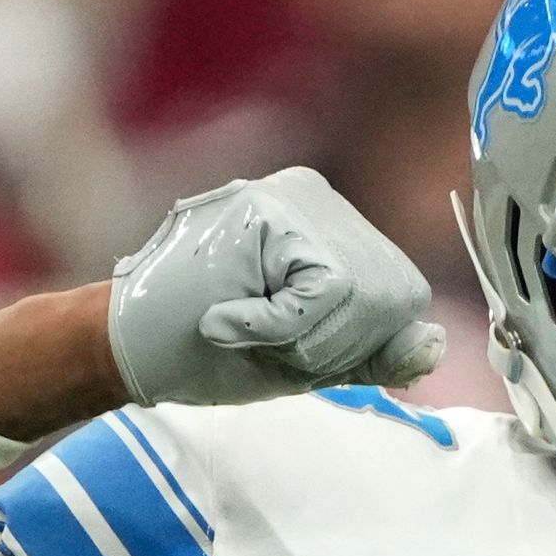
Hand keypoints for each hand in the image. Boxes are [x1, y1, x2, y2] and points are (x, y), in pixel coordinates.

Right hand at [108, 168, 443, 407]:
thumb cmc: (205, 352)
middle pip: (390, 293)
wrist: (119, 346)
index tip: (289, 350)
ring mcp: (294, 196)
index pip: (394, 297)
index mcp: (330, 230)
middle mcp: (318, 200)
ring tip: (245, 328)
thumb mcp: (306, 360)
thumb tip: (435, 344)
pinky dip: (281, 326)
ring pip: (363, 294)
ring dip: (307, 339)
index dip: (354, 345)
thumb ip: (371, 353)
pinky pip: (326, 291)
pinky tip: (228, 320)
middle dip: (336, 344)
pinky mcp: (269, 208)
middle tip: (264, 342)